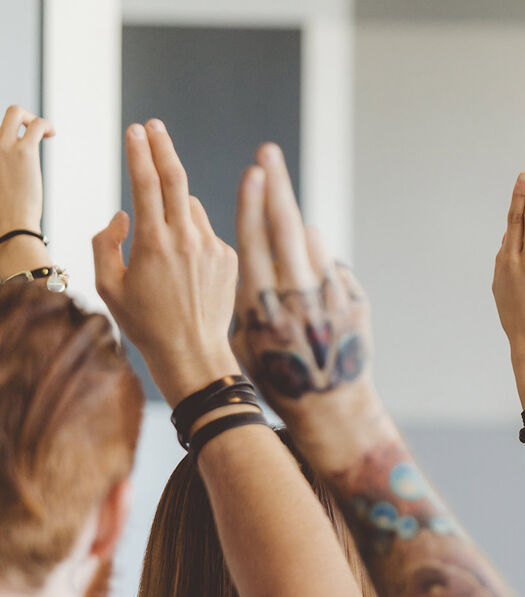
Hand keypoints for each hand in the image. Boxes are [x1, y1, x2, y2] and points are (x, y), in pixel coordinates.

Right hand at [0, 106, 52, 230]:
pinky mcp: (23, 152)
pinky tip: (51, 135)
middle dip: (20, 117)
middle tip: (31, 134)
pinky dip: (45, 124)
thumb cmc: (3, 213)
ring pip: (15, 111)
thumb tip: (9, 171)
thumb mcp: (0, 184)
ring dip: (33, 119)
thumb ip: (4, 170)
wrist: (10, 225)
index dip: (10, 139)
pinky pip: (36, 124)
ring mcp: (1, 146)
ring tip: (43, 135)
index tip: (16, 154)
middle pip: (4, 115)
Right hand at [94, 120, 238, 405]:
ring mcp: (213, 247)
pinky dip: (192, 235)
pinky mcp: (230, 257)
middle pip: (177, 179)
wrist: (193, 353)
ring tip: (164, 246)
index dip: (140, 153)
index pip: (147, 184)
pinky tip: (186, 269)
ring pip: (192, 209)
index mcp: (154, 243)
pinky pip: (207, 232)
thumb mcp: (109, 286)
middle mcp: (187, 239)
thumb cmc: (145, 323)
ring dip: (176, 209)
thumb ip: (105, 243)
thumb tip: (123, 215)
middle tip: (154, 126)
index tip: (136, 130)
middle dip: (163, 148)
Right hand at [230, 143, 384, 467]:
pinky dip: (318, 266)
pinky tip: (310, 287)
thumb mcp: (247, 338)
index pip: (254, 242)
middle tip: (267, 153)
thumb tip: (269, 245)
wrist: (329, 409)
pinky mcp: (355, 303)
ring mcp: (328, 299)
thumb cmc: (277, 376)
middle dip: (276, 186)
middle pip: (285, 229)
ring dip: (298, 230)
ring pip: (312, 245)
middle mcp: (295, 298)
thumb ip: (251, 293)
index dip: (252, 203)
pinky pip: (332, 268)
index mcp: (260, 307)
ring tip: (286, 229)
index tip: (251, 171)